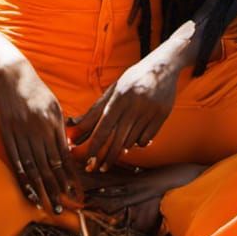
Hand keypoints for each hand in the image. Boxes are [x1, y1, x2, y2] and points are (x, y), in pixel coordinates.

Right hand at [0, 57, 80, 214]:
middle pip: (49, 166)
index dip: (70, 177)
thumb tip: (68, 153)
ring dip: (42, 189)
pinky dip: (24, 179)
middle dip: (57, 189)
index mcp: (52, 122)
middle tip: (63, 209)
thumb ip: (61, 129)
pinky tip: (30, 193)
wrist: (11, 75)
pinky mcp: (7, 135)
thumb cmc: (37, 90)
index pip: (63, 156)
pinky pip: (17, 161)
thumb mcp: (54, 105)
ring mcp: (21, 133)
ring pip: (33, 167)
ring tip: (49, 206)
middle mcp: (37, 130)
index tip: (76, 193)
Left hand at [67, 52, 179, 172]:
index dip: (95, 145)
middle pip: (117, 139)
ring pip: (132, 141)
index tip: (88, 159)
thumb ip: (96, 108)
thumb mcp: (114, 89)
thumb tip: (74, 124)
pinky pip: (146, 139)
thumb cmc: (133, 78)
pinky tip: (135, 141)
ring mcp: (149, 112)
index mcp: (120, 97)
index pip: (104, 127)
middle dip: (107, 157)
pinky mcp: (162, 116)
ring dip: (122, 149)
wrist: (162, 67)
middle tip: (99, 169)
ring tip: (116, 151)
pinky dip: (138, 143)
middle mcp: (134, 105)